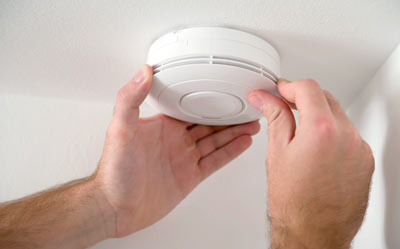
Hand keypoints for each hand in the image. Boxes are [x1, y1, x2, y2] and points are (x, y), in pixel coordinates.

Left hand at [95, 65, 259, 236]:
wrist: (116, 207)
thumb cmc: (114, 171)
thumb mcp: (120, 129)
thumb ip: (130, 99)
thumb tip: (142, 72)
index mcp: (162, 126)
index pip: (190, 107)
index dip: (208, 99)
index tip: (223, 89)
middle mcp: (175, 141)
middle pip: (208, 124)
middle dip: (228, 116)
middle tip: (247, 107)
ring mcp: (183, 159)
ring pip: (215, 141)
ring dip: (234, 132)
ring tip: (253, 123)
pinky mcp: (189, 177)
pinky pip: (215, 161)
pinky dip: (230, 152)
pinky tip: (243, 144)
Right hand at [248, 79, 373, 248]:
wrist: (313, 233)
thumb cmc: (293, 201)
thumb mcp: (277, 152)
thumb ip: (274, 117)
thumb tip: (265, 98)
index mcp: (321, 130)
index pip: (308, 88)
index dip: (289, 86)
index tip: (279, 91)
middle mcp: (347, 136)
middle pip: (326, 98)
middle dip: (304, 98)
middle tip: (284, 106)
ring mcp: (359, 149)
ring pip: (339, 116)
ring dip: (319, 115)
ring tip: (299, 132)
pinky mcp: (365, 161)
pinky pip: (349, 135)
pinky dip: (332, 133)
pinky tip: (317, 148)